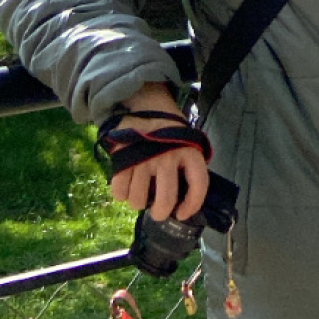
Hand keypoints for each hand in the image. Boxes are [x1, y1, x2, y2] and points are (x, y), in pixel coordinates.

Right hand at [106, 83, 209, 224]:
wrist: (148, 104)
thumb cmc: (170, 131)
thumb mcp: (187, 143)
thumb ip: (187, 168)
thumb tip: (183, 201)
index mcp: (190, 152)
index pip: (198, 185)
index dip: (192, 205)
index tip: (181, 214)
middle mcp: (169, 157)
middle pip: (165, 200)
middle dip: (159, 213)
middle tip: (156, 211)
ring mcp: (145, 158)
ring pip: (138, 199)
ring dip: (137, 202)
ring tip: (140, 192)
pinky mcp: (124, 157)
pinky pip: (119, 191)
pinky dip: (121, 194)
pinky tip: (126, 185)